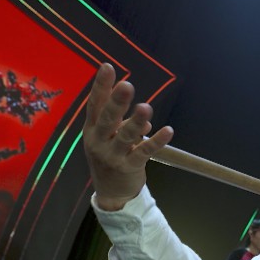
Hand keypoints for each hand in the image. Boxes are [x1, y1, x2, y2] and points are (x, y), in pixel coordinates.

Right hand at [82, 63, 174, 210]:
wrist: (110, 193)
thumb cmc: (110, 157)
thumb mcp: (109, 138)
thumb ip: (123, 124)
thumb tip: (144, 118)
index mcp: (91, 130)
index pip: (95, 104)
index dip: (101, 86)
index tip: (108, 67)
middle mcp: (98, 141)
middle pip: (107, 119)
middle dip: (117, 102)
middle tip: (127, 86)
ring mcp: (112, 156)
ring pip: (126, 136)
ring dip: (136, 122)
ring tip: (145, 108)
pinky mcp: (128, 168)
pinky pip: (144, 152)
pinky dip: (156, 141)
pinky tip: (168, 131)